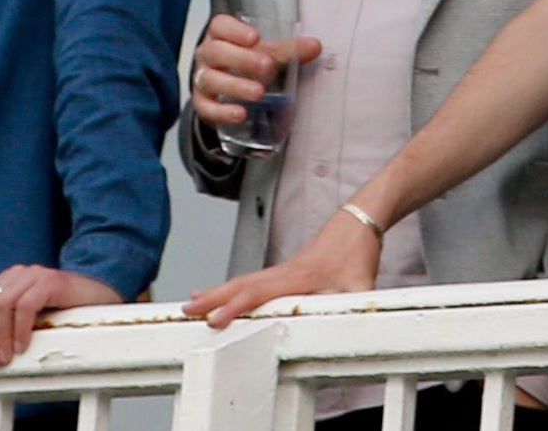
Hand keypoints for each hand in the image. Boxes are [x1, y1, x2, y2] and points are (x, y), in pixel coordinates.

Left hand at [0, 266, 118, 368]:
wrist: (101, 298)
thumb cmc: (64, 312)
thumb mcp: (30, 318)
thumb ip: (8, 323)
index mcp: (7, 281)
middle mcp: (17, 274)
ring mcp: (34, 275)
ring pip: (1, 304)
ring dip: (1, 336)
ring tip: (7, 357)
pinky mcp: (51, 281)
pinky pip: (26, 305)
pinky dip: (21, 329)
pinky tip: (24, 346)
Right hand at [182, 204, 380, 328]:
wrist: (360, 219)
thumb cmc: (358, 250)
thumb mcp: (361, 285)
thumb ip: (353, 307)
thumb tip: (348, 327)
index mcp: (298, 277)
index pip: (257, 293)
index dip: (234, 307)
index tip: (213, 320)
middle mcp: (286, 271)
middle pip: (241, 283)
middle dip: (212, 297)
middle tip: (186, 309)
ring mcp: (285, 268)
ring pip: (245, 279)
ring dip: (219, 290)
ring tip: (195, 300)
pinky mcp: (289, 268)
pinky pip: (255, 278)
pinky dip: (236, 285)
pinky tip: (231, 291)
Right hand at [191, 14, 321, 127]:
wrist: (224, 94)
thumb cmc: (245, 65)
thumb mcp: (264, 54)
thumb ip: (287, 50)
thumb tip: (315, 46)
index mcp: (221, 36)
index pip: (220, 26)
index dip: (235, 30)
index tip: (255, 37)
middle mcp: (207, 56)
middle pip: (216, 52)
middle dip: (242, 59)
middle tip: (268, 66)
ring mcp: (202, 80)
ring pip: (211, 80)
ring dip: (235, 86)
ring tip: (259, 92)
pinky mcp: (202, 105)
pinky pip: (207, 108)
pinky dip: (223, 112)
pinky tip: (240, 114)